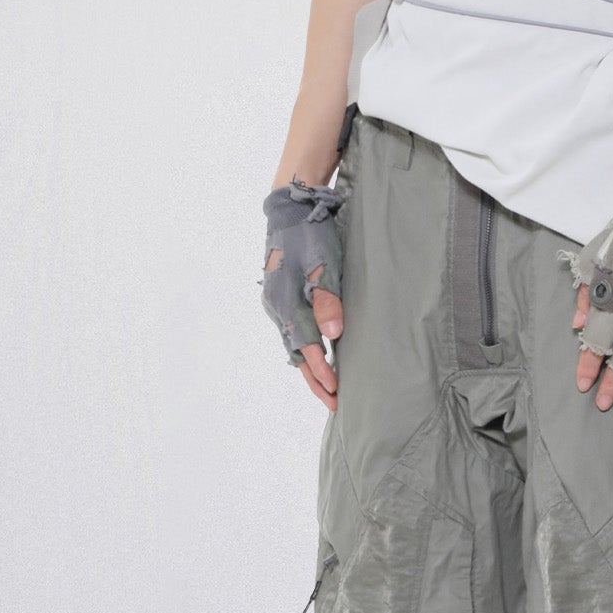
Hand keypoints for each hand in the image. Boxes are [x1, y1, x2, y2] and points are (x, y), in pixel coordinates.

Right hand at [263, 179, 346, 407]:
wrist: (290, 209)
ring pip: (292, 343)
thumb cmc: (310, 235)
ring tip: (326, 387)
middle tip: (332, 403)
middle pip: (295, 353)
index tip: (336, 392)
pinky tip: (315, 355)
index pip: (305, 347)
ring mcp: (276, 302)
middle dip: (314, 379)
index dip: (321, 372)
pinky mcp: (281, 295)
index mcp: (285, 303)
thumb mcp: (323, 265)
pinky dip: (304, 348)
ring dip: (309, 367)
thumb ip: (327, 300)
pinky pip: (292, 330)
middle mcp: (276, 307)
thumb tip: (332, 336)